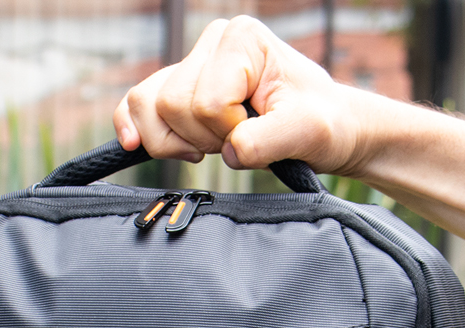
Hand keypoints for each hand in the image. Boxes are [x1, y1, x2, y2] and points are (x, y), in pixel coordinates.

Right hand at [113, 16, 376, 175]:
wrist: (329, 127)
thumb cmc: (324, 124)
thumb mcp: (309, 132)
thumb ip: (268, 140)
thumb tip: (230, 151)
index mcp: (243, 39)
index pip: (207, 101)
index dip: (230, 132)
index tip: (262, 131)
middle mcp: (213, 42)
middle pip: (171, 104)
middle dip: (203, 138)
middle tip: (241, 141)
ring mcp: (192, 63)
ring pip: (148, 107)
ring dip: (178, 141)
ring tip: (215, 145)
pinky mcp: (179, 87)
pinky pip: (135, 104)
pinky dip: (135, 127)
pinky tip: (136, 145)